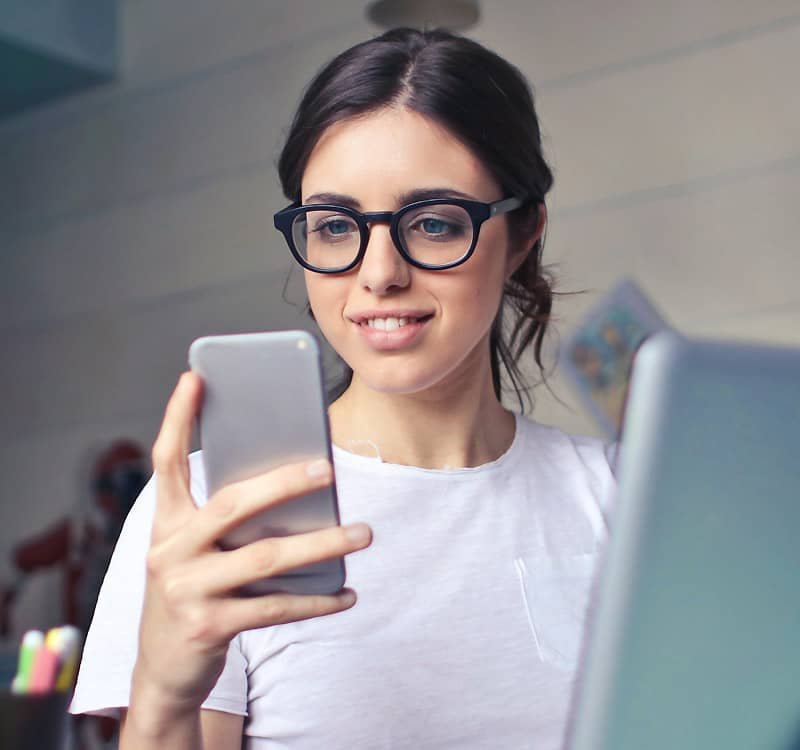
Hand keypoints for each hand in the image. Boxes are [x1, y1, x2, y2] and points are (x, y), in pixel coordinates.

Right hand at [131, 372, 370, 721]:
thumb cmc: (193, 592)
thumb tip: (299, 487)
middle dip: (283, 483)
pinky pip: (276, 607)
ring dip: (322, 544)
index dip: (178, 417)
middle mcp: (170, 551)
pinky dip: (317, 600)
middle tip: (327, 468)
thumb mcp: (196, 552)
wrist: (163, 671)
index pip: (167, 461)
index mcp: (166, 523)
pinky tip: (347, 592)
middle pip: (232, 504)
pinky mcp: (209, 627)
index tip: (195, 376)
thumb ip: (229, 521)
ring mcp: (186, 590)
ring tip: (364, 533)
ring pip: (265, 557)